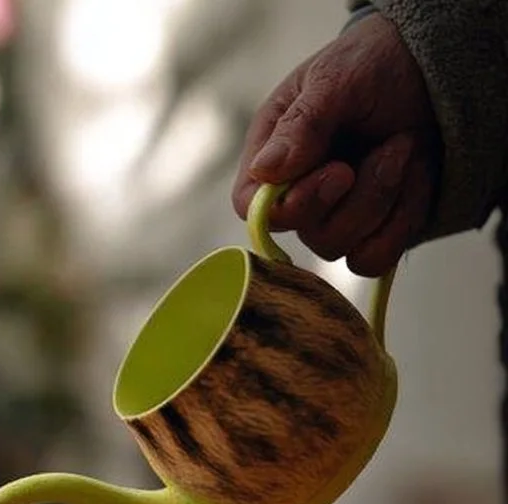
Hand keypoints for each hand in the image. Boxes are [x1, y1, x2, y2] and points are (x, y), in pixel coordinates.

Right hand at [231, 14, 441, 276]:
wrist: (431, 71)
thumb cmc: (373, 65)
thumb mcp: (337, 79)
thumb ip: (302, 124)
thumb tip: (264, 171)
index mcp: (273, 155)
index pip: (251, 207)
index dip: (290, 205)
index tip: (339, 173)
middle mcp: (297, 193)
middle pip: (307, 234)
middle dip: (359, 196)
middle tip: (393, 144)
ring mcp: (334, 218)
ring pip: (342, 250)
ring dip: (385, 199)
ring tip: (406, 148)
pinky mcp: (369, 234)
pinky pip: (374, 259)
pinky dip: (403, 221)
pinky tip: (415, 178)